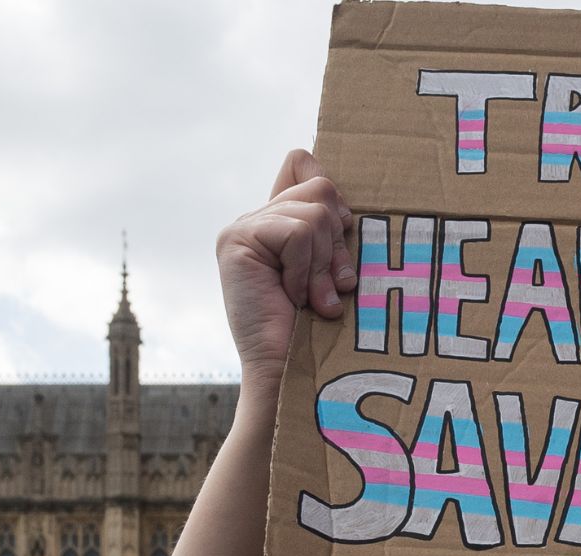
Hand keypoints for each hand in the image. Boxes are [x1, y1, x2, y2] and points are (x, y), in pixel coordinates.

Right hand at [216, 149, 357, 395]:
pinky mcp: (236, 240)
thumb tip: (344, 202)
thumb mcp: (333, 269)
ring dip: (324, 263)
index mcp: (278, 221)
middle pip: (321, 189)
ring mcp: (242, 228)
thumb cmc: (320, 327)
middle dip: (338, 242)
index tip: (344, 230)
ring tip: (315, 298)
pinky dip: (306, 269)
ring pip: (314, 212)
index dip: (332, 191)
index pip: (303, 162)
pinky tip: (295, 296)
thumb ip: (332, 231)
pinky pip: (297, 233)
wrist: (291, 369)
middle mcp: (256, 219)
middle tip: (332, 285)